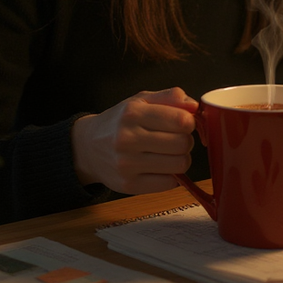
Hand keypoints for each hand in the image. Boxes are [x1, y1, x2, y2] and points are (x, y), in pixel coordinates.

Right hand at [72, 87, 198, 193]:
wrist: (88, 147)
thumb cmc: (120, 122)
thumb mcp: (141, 100)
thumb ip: (170, 97)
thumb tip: (194, 106)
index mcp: (133, 113)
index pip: (181, 120)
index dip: (189, 122)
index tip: (182, 123)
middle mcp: (127, 138)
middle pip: (183, 144)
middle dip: (186, 141)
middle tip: (175, 139)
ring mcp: (126, 164)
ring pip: (180, 164)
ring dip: (180, 159)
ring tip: (168, 153)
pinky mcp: (128, 185)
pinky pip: (169, 183)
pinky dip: (170, 176)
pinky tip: (159, 167)